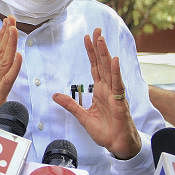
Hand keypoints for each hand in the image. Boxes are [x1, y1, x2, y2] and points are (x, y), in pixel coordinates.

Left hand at [53, 28, 141, 158]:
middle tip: (96, 30)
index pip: (95, 67)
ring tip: (101, 39)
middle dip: (99, 46)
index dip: (91, 52)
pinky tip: (114, 60)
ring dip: (105, 54)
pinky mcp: (120, 101)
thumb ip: (70, 105)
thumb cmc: (105, 131)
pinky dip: (116, 72)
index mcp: (100, 90)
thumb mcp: (82, 117)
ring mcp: (115, 93)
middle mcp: (108, 88)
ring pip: (109, 69)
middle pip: (102, 63)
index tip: (88, 38)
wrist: (117, 144)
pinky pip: (118, 84)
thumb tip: (55, 95)